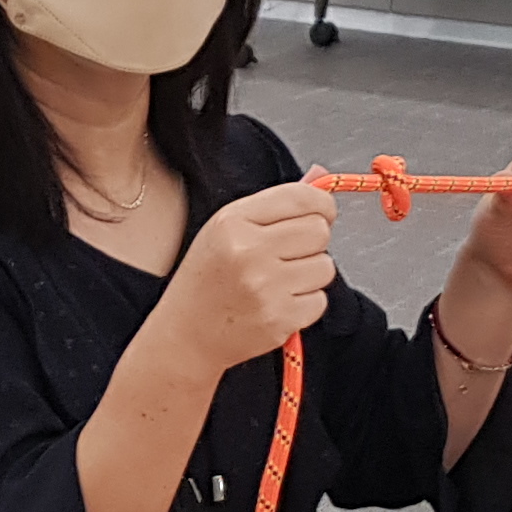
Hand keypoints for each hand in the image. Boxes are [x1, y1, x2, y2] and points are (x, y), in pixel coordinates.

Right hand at [152, 179, 338, 376]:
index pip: (302, 198)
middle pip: (319, 231)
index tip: (322, 213)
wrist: (186, 334)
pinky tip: (278, 303)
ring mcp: (265, 288)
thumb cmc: (207, 279)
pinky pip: (320, 300)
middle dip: (312, 241)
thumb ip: (274, 205)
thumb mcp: (226, 230)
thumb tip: (321, 176)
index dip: (322, 205)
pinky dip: (305, 303)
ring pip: (325, 266)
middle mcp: (248, 252)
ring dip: (310, 274)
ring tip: (280, 281)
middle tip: (289, 254)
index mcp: (233, 222)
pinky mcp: (279, 319)